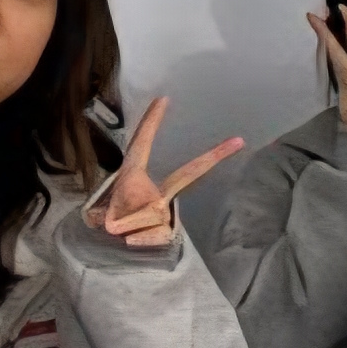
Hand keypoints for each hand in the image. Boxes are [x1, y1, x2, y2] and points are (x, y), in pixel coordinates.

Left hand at [86, 96, 237, 249]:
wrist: (112, 248)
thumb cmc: (108, 223)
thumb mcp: (107, 218)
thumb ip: (121, 218)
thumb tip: (133, 222)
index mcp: (134, 176)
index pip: (142, 146)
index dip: (151, 123)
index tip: (164, 99)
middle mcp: (158, 191)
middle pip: (189, 174)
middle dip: (213, 157)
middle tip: (239, 140)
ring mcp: (167, 211)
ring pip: (153, 215)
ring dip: (129, 227)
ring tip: (122, 232)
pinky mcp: (170, 231)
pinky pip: (156, 235)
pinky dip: (141, 241)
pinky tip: (135, 242)